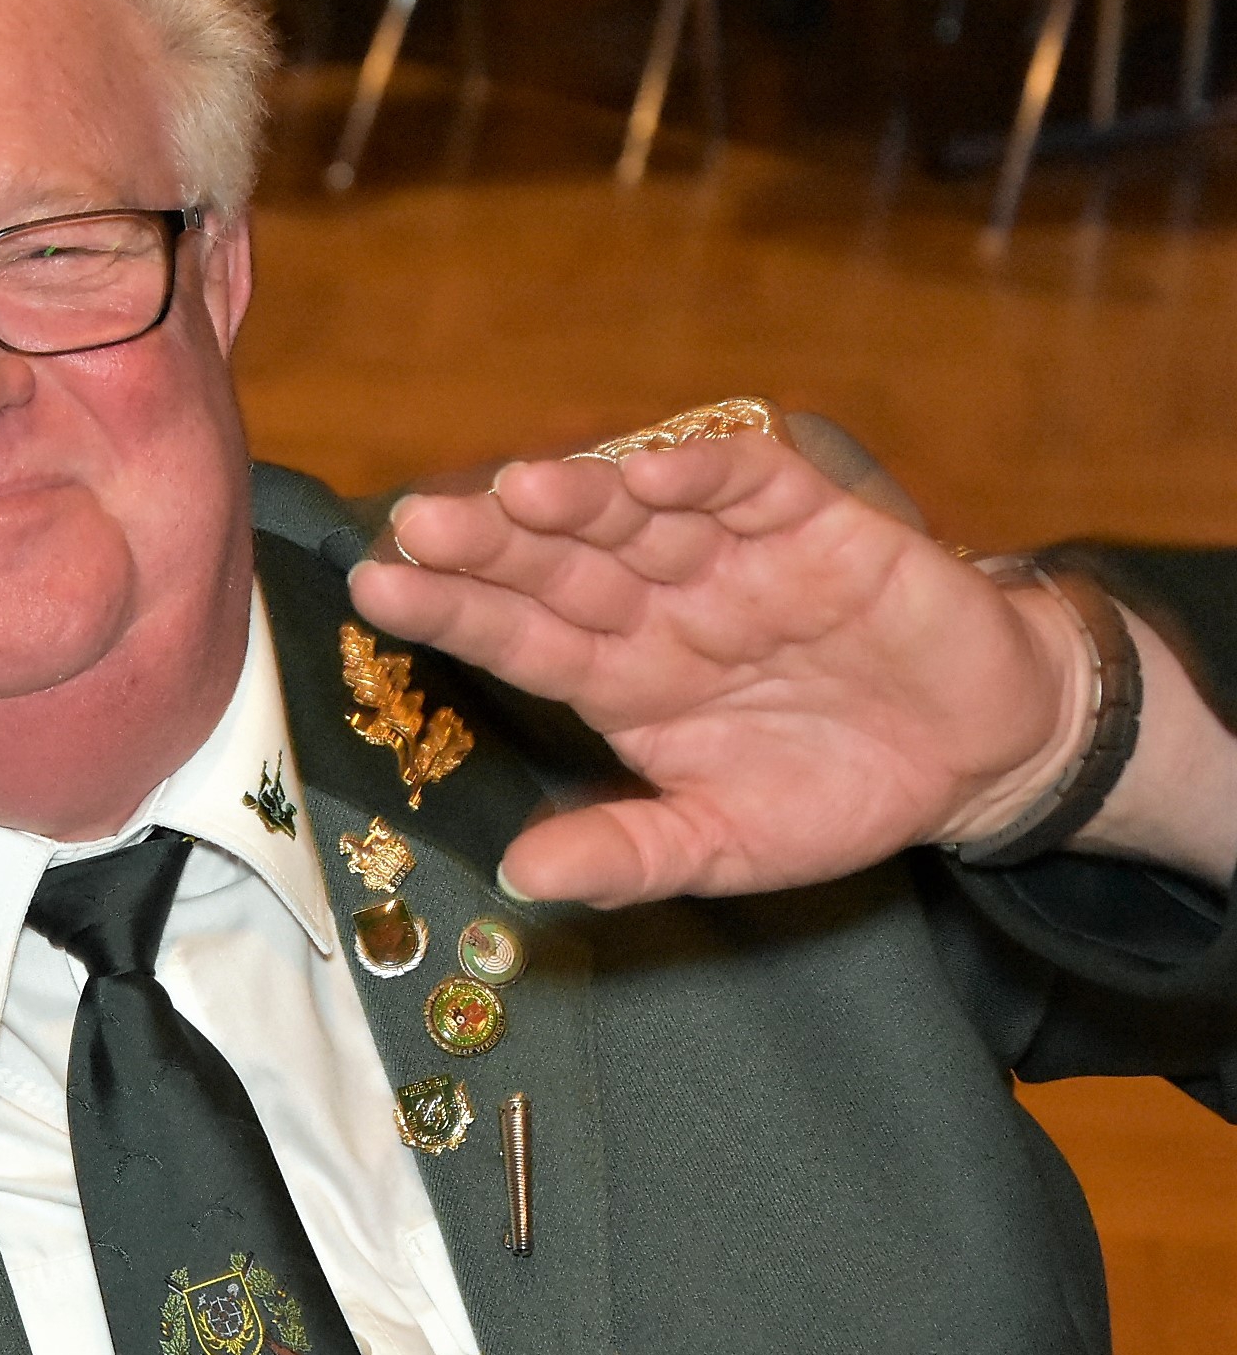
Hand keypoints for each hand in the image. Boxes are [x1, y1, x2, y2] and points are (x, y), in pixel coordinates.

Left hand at [346, 432, 1089, 906]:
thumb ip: (630, 857)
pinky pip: (750, 487)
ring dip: (583, 497)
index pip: (517, 636)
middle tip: (421, 524)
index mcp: (618, 677)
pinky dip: (705, 476)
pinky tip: (653, 474)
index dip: (451, 611)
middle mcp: (657, 606)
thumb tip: (521, 880)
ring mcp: (730, 559)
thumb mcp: (727, 846)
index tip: (377, 590)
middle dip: (492, 543)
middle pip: (558, 564)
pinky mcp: (815, 525)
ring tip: (522, 489)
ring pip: (637, 516)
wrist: (976, 754)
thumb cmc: (835, 793)